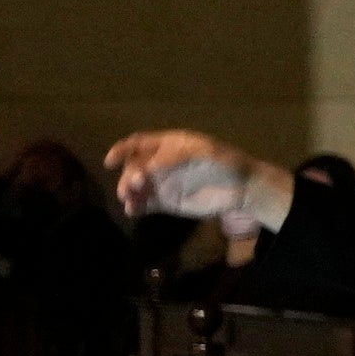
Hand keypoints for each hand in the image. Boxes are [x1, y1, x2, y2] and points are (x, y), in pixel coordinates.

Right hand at [105, 130, 286, 228]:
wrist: (244, 189)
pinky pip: (146, 204)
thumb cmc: (227, 163)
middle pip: (134, 167)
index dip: (122, 150)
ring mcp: (163, 183)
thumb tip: (149, 165)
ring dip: (128, 192)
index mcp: (168, 145)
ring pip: (136, 187)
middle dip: (128, 175)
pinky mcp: (167, 202)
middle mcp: (160, 163)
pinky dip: (136, 207)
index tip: (110, 161)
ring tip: (129, 201)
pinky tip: (133, 211)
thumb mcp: (206, 152)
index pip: (138, 144)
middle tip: (132, 186)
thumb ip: (176, 156)